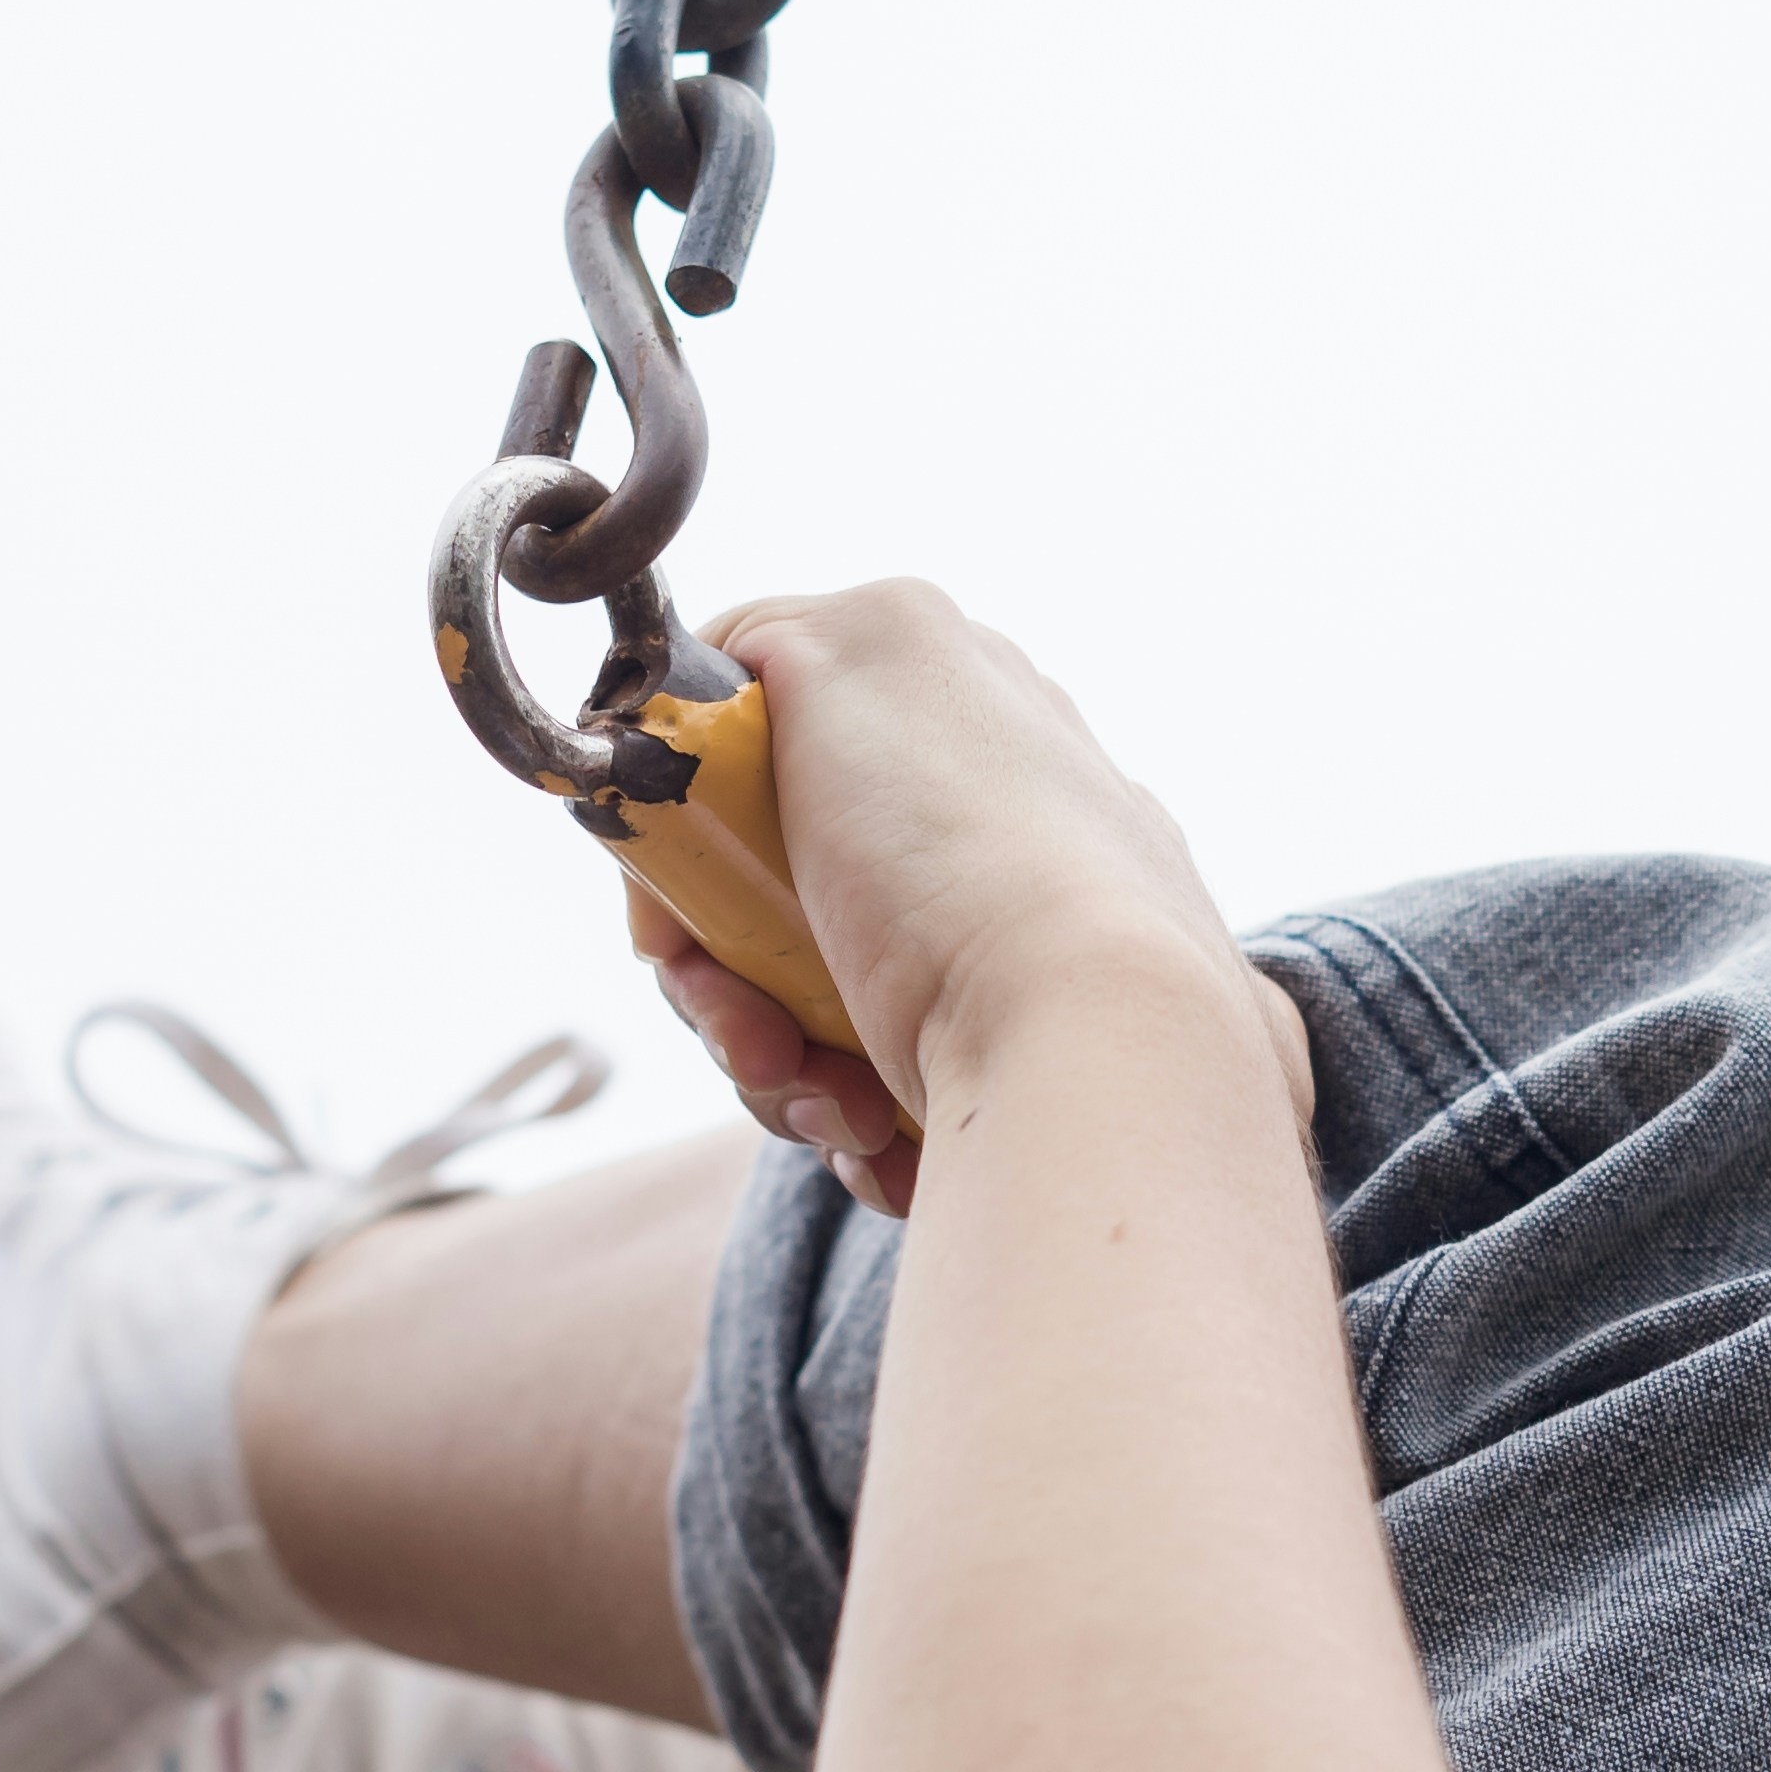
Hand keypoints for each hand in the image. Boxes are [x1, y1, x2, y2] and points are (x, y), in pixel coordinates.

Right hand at [630, 582, 1310, 1219]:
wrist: (1095, 1048)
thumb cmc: (957, 860)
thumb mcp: (837, 658)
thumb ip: (768, 630)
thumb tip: (723, 667)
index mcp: (945, 696)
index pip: (750, 754)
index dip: (685, 853)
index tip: (676, 934)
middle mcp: (981, 795)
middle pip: (767, 893)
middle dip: (732, 986)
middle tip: (756, 1046)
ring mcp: (1009, 919)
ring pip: (811, 996)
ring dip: (786, 1069)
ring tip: (840, 1114)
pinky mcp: (1027, 1031)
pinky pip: (889, 1075)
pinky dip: (862, 1114)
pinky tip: (892, 1141)